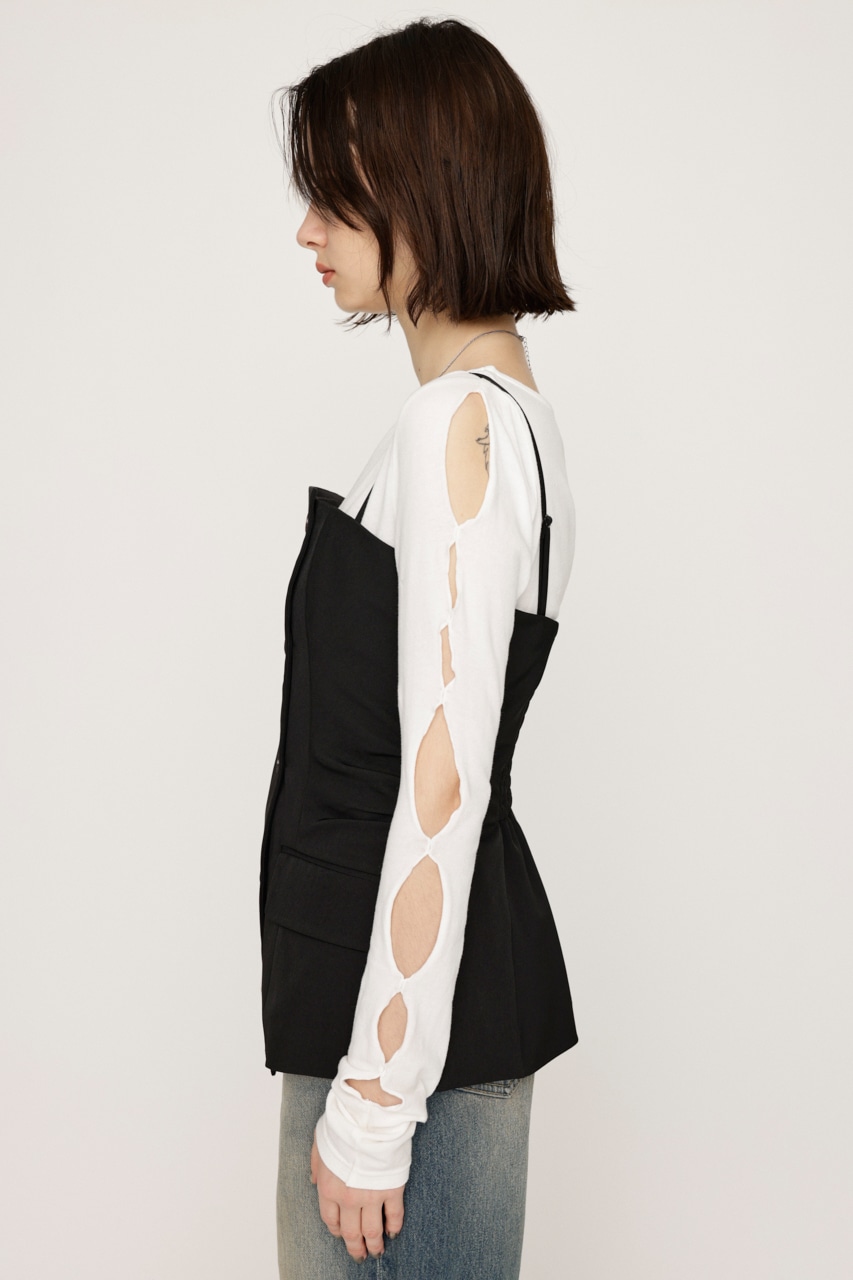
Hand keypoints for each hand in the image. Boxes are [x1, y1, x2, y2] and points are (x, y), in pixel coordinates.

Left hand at [310, 1130, 404, 1261]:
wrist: (368, 1116)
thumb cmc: (343, 1125)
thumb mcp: (319, 1142)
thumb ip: (316, 1164)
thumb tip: (313, 1180)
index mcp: (328, 1188)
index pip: (331, 1220)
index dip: (337, 1230)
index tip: (343, 1234)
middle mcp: (348, 1197)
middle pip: (351, 1232)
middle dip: (355, 1247)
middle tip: (360, 1255)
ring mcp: (371, 1195)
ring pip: (372, 1230)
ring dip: (374, 1245)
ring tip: (378, 1252)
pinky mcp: (392, 1188)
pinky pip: (394, 1215)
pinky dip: (394, 1226)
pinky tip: (394, 1232)